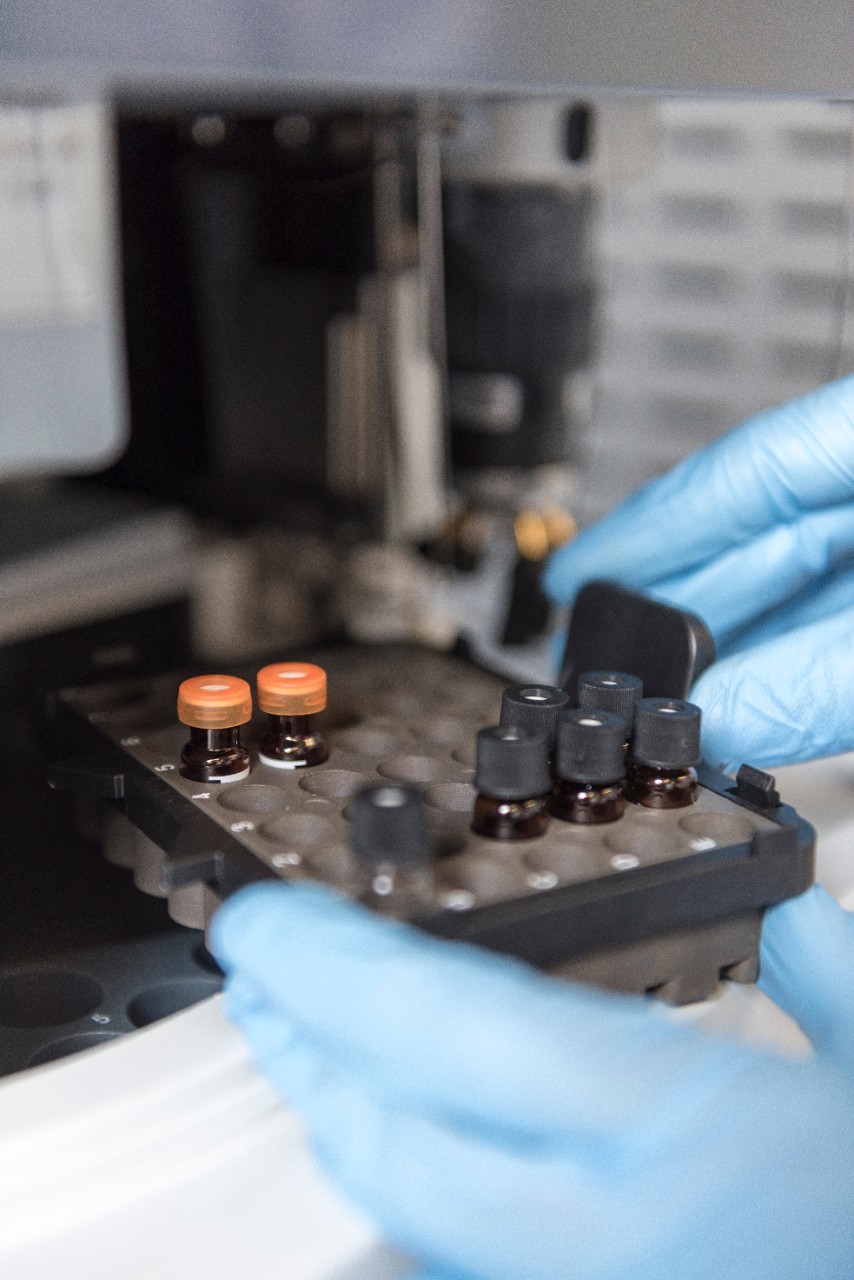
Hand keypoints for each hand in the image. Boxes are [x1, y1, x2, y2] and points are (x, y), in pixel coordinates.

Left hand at [212, 881, 853, 1279]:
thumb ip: (832, 976)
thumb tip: (792, 922)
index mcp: (684, 1138)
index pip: (449, 1030)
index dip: (330, 969)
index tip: (265, 926)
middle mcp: (609, 1240)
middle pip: (387, 1144)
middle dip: (301, 1052)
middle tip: (263, 981)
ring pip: (412, 1218)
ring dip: (349, 1122)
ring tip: (316, 1048)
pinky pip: (464, 1262)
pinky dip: (420, 1190)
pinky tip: (423, 1145)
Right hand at [543, 377, 853, 770]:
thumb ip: (826, 682)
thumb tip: (724, 718)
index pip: (742, 468)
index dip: (646, 528)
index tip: (576, 574)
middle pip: (763, 522)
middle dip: (682, 600)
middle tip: (607, 655)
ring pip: (802, 569)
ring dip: (734, 637)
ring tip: (666, 686)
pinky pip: (840, 600)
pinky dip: (795, 646)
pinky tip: (744, 686)